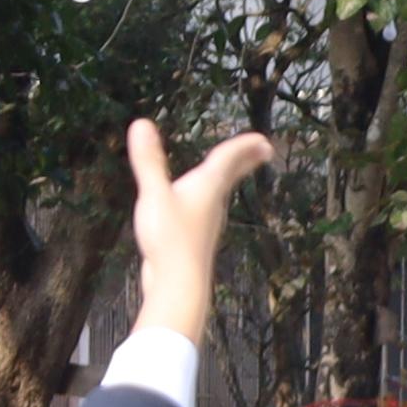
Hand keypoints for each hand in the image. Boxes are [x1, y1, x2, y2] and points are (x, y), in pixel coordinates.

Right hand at [123, 117, 275, 349]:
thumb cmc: (170, 240)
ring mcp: (205, 221)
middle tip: (265, 149)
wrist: (177, 284)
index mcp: (207, 188)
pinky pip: (207, 207)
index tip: (263, 138)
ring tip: (233, 169)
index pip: (228, 160)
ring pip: (221, 191)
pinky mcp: (194, 236)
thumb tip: (140, 122)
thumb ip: (148, 161)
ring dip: (231, 176)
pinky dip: (210, 195)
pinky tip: (200, 204)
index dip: (244, 146)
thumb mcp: (154, 196)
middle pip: (232, 175)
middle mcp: (212, 203)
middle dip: (247, 159)